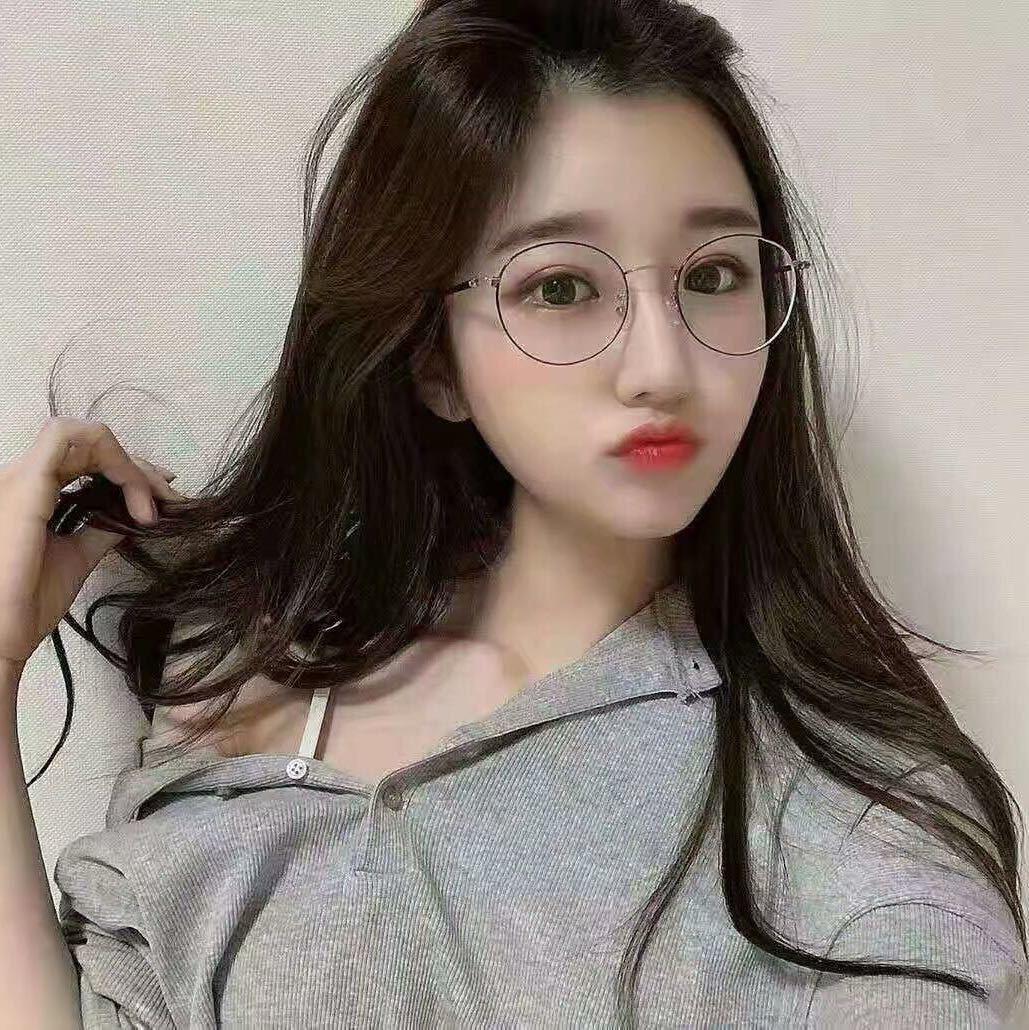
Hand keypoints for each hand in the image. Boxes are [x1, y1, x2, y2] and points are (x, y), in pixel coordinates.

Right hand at [0, 417, 183, 675]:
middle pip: (90, 446)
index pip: (84, 460)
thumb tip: (133, 514)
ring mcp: (22, 476)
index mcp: (31, 495)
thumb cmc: (26, 602)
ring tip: (157, 499)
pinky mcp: (26, 482)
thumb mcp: (77, 556)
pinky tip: (137, 497)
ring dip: (130, 462)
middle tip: (169, 496)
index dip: (127, 470)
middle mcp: (23, 478)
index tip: (160, 497)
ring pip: (84, 435)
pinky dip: (114, 458)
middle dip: (138, 466)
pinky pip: (69, 437)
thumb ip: (101, 528)